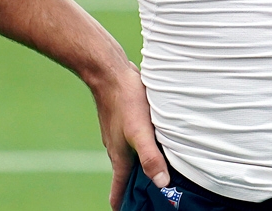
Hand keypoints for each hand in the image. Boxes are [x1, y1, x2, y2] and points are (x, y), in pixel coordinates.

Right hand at [92, 61, 169, 210]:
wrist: (110, 73)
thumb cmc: (125, 101)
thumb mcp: (140, 132)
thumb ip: (150, 157)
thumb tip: (162, 184)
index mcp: (120, 158)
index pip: (118, 190)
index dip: (122, 205)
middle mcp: (117, 149)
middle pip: (126, 177)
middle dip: (135, 190)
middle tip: (151, 198)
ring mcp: (119, 135)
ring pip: (131, 159)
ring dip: (141, 169)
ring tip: (157, 174)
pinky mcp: (125, 122)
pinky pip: (135, 143)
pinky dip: (144, 150)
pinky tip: (157, 143)